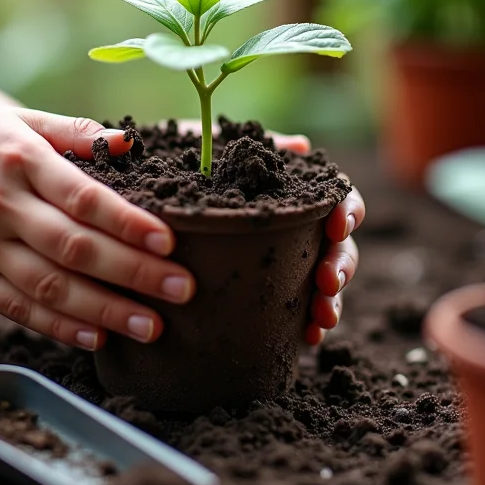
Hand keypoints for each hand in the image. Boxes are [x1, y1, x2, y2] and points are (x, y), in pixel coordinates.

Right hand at [0, 101, 194, 350]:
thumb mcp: (21, 118)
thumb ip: (75, 131)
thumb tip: (130, 141)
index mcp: (23, 161)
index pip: (85, 198)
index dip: (129, 223)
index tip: (170, 243)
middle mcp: (3, 206)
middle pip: (75, 248)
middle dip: (133, 273)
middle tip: (182, 290)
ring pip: (49, 287)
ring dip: (105, 310)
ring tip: (151, 326)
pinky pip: (15, 307)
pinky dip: (57, 326)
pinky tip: (97, 337)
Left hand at [176, 120, 363, 344]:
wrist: (137, 204)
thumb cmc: (183, 167)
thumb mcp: (213, 150)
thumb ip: (256, 147)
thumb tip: (301, 145)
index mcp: (292, 193)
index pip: (337, 198)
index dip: (348, 210)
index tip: (337, 226)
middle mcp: (296, 228)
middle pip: (339, 245)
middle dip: (342, 264)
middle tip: (327, 281)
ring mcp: (285, 261)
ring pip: (326, 281)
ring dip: (333, 301)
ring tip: (322, 319)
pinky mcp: (268, 292)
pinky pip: (299, 312)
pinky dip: (310, 325)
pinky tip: (308, 338)